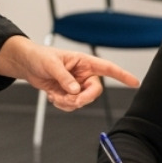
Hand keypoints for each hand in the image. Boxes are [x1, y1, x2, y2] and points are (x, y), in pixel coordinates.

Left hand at [0, 37, 139, 111]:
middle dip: (83, 99)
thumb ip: (64, 78)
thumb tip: (75, 90)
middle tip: (70, 99)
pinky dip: (62, 104)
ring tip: (54, 95)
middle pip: (94, 91)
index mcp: (84, 62)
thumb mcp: (51, 65)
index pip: (108, 68)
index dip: (122, 75)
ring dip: (68, 103)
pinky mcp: (68, 93)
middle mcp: (83, 74)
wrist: (27, 65)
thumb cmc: (39, 57)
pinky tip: (52, 96)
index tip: (134, 82)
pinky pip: (72, 105)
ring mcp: (76, 85)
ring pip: (82, 101)